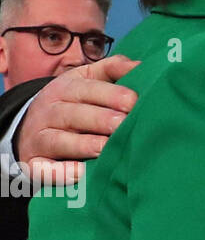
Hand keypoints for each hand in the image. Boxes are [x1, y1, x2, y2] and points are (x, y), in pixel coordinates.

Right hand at [17, 55, 139, 186]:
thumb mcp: (85, 81)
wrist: (28, 129)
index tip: (133, 101)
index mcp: (62, 89)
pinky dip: (60, 172)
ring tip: (106, 148)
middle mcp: (48, 112)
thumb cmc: (72, 105)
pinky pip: (44, 169)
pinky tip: (80, 174)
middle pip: (72, 114)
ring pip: (58, 140)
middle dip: (99, 119)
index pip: (84, 88)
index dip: (109, 94)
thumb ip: (111, 70)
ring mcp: (39, 138)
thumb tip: (140, 65)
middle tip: (123, 124)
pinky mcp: (34, 164)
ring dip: (83, 145)